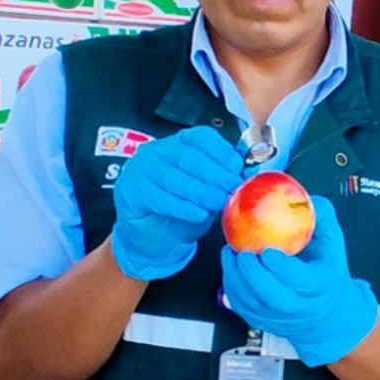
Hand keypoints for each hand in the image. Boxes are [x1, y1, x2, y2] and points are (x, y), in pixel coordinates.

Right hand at [110, 126, 244, 280]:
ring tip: (219, 202)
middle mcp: (157, 152)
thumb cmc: (181, 213)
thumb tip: (248, 173)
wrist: (151, 241)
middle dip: (214, 174)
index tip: (237, 167)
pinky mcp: (131, 192)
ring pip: (174, 177)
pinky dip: (182, 207)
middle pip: (188, 157)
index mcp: (178, 145)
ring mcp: (141, 170)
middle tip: (232, 188)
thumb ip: (223, 181)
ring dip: (200, 191)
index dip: (221, 151)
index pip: (200, 137)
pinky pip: (160, 198)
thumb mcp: (207, 194)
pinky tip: (198, 214)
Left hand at [221, 197, 378, 366]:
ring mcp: (279, 318)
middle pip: (273, 298)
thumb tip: (305, 196)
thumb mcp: (332, 241)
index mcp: (321, 285)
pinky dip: (231, 287)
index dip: (281, 267)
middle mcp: (301, 307)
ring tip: (230, 254)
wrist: (326, 312)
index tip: (267, 250)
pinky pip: (241, 307)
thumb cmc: (326, 269)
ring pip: (252, 304)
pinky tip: (230, 267)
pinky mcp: (262, 322)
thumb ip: (321, 217)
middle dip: (253, 275)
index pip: (299, 280)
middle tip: (242, 253)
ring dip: (236, 279)